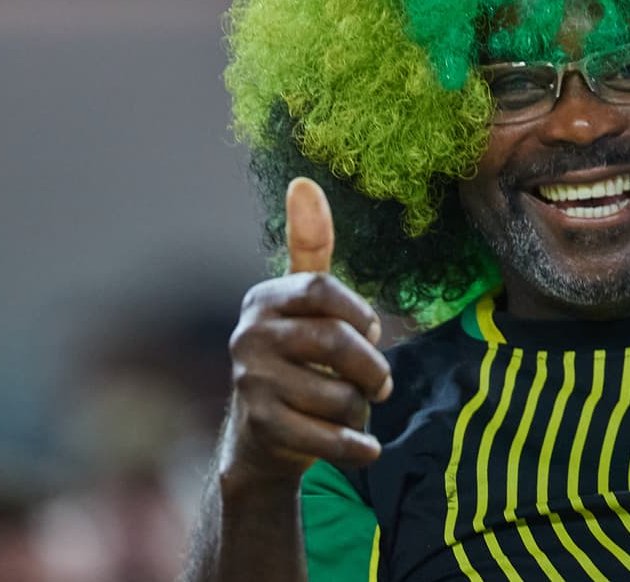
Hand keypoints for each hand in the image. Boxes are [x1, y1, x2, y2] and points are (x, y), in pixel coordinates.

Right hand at [221, 178, 392, 487]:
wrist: (261, 438)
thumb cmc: (298, 357)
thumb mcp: (304, 302)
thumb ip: (310, 246)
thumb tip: (303, 181)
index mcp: (264, 297)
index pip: (324, 290)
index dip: (360, 315)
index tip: (370, 331)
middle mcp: (248, 335)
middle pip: (337, 343)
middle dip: (372, 368)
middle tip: (380, 384)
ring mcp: (250, 382)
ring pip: (340, 395)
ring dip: (362, 409)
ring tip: (352, 410)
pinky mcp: (262, 427)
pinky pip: (329, 437)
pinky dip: (358, 447)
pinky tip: (365, 447)